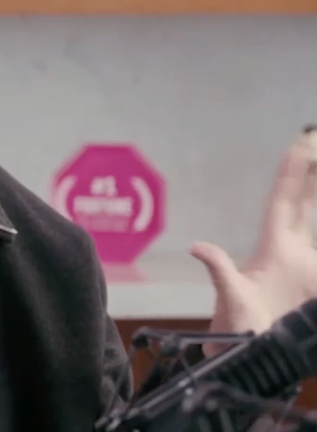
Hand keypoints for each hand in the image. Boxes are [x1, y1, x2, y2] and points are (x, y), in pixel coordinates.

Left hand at [189, 129, 316, 356]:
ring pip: (316, 228)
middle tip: (315, 143)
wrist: (249, 359)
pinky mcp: (312, 284)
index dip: (291, 176)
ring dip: (316, 200)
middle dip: (312, 176)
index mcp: (273, 250)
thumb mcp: (230, 299)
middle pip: (303, 206)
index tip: (299, 146)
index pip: (284, 203)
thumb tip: (197, 246)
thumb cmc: (235, 329)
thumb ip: (220, 271)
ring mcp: (304, 268)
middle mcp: (290, 253)